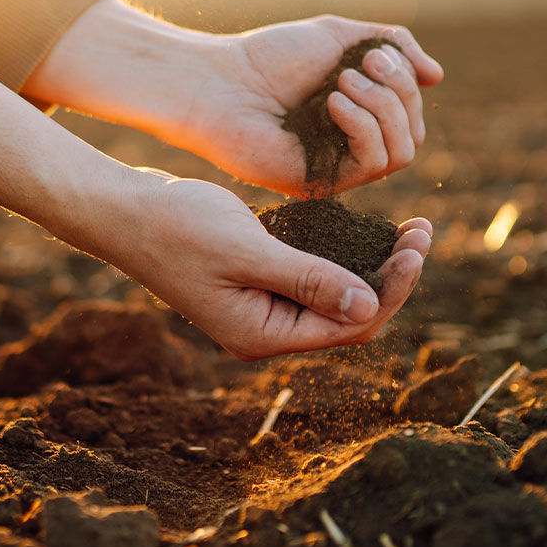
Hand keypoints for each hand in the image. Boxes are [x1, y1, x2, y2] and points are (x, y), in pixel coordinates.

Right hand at [103, 174, 433, 359]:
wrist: (123, 211)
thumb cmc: (176, 227)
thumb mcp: (247, 250)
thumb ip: (307, 279)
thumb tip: (370, 305)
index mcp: (263, 335)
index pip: (350, 325)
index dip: (392, 290)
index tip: (416, 246)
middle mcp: (267, 329)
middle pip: (350, 315)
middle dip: (392, 277)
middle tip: (423, 230)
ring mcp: (262, 306)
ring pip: (336, 295)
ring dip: (374, 265)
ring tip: (410, 229)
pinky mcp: (258, 280)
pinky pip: (314, 276)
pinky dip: (344, 255)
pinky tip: (367, 229)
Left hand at [180, 15, 443, 196]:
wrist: (220, 82)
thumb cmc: (271, 57)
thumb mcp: (341, 36)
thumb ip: (393, 46)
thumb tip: (437, 76)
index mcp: (359, 115)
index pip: (411, 112)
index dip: (405, 81)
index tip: (373, 53)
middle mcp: (352, 146)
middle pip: (414, 132)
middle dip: (398, 92)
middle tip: (360, 66)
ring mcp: (339, 168)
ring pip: (403, 152)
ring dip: (383, 108)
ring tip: (342, 83)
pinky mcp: (323, 184)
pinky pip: (373, 164)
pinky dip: (364, 127)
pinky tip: (333, 103)